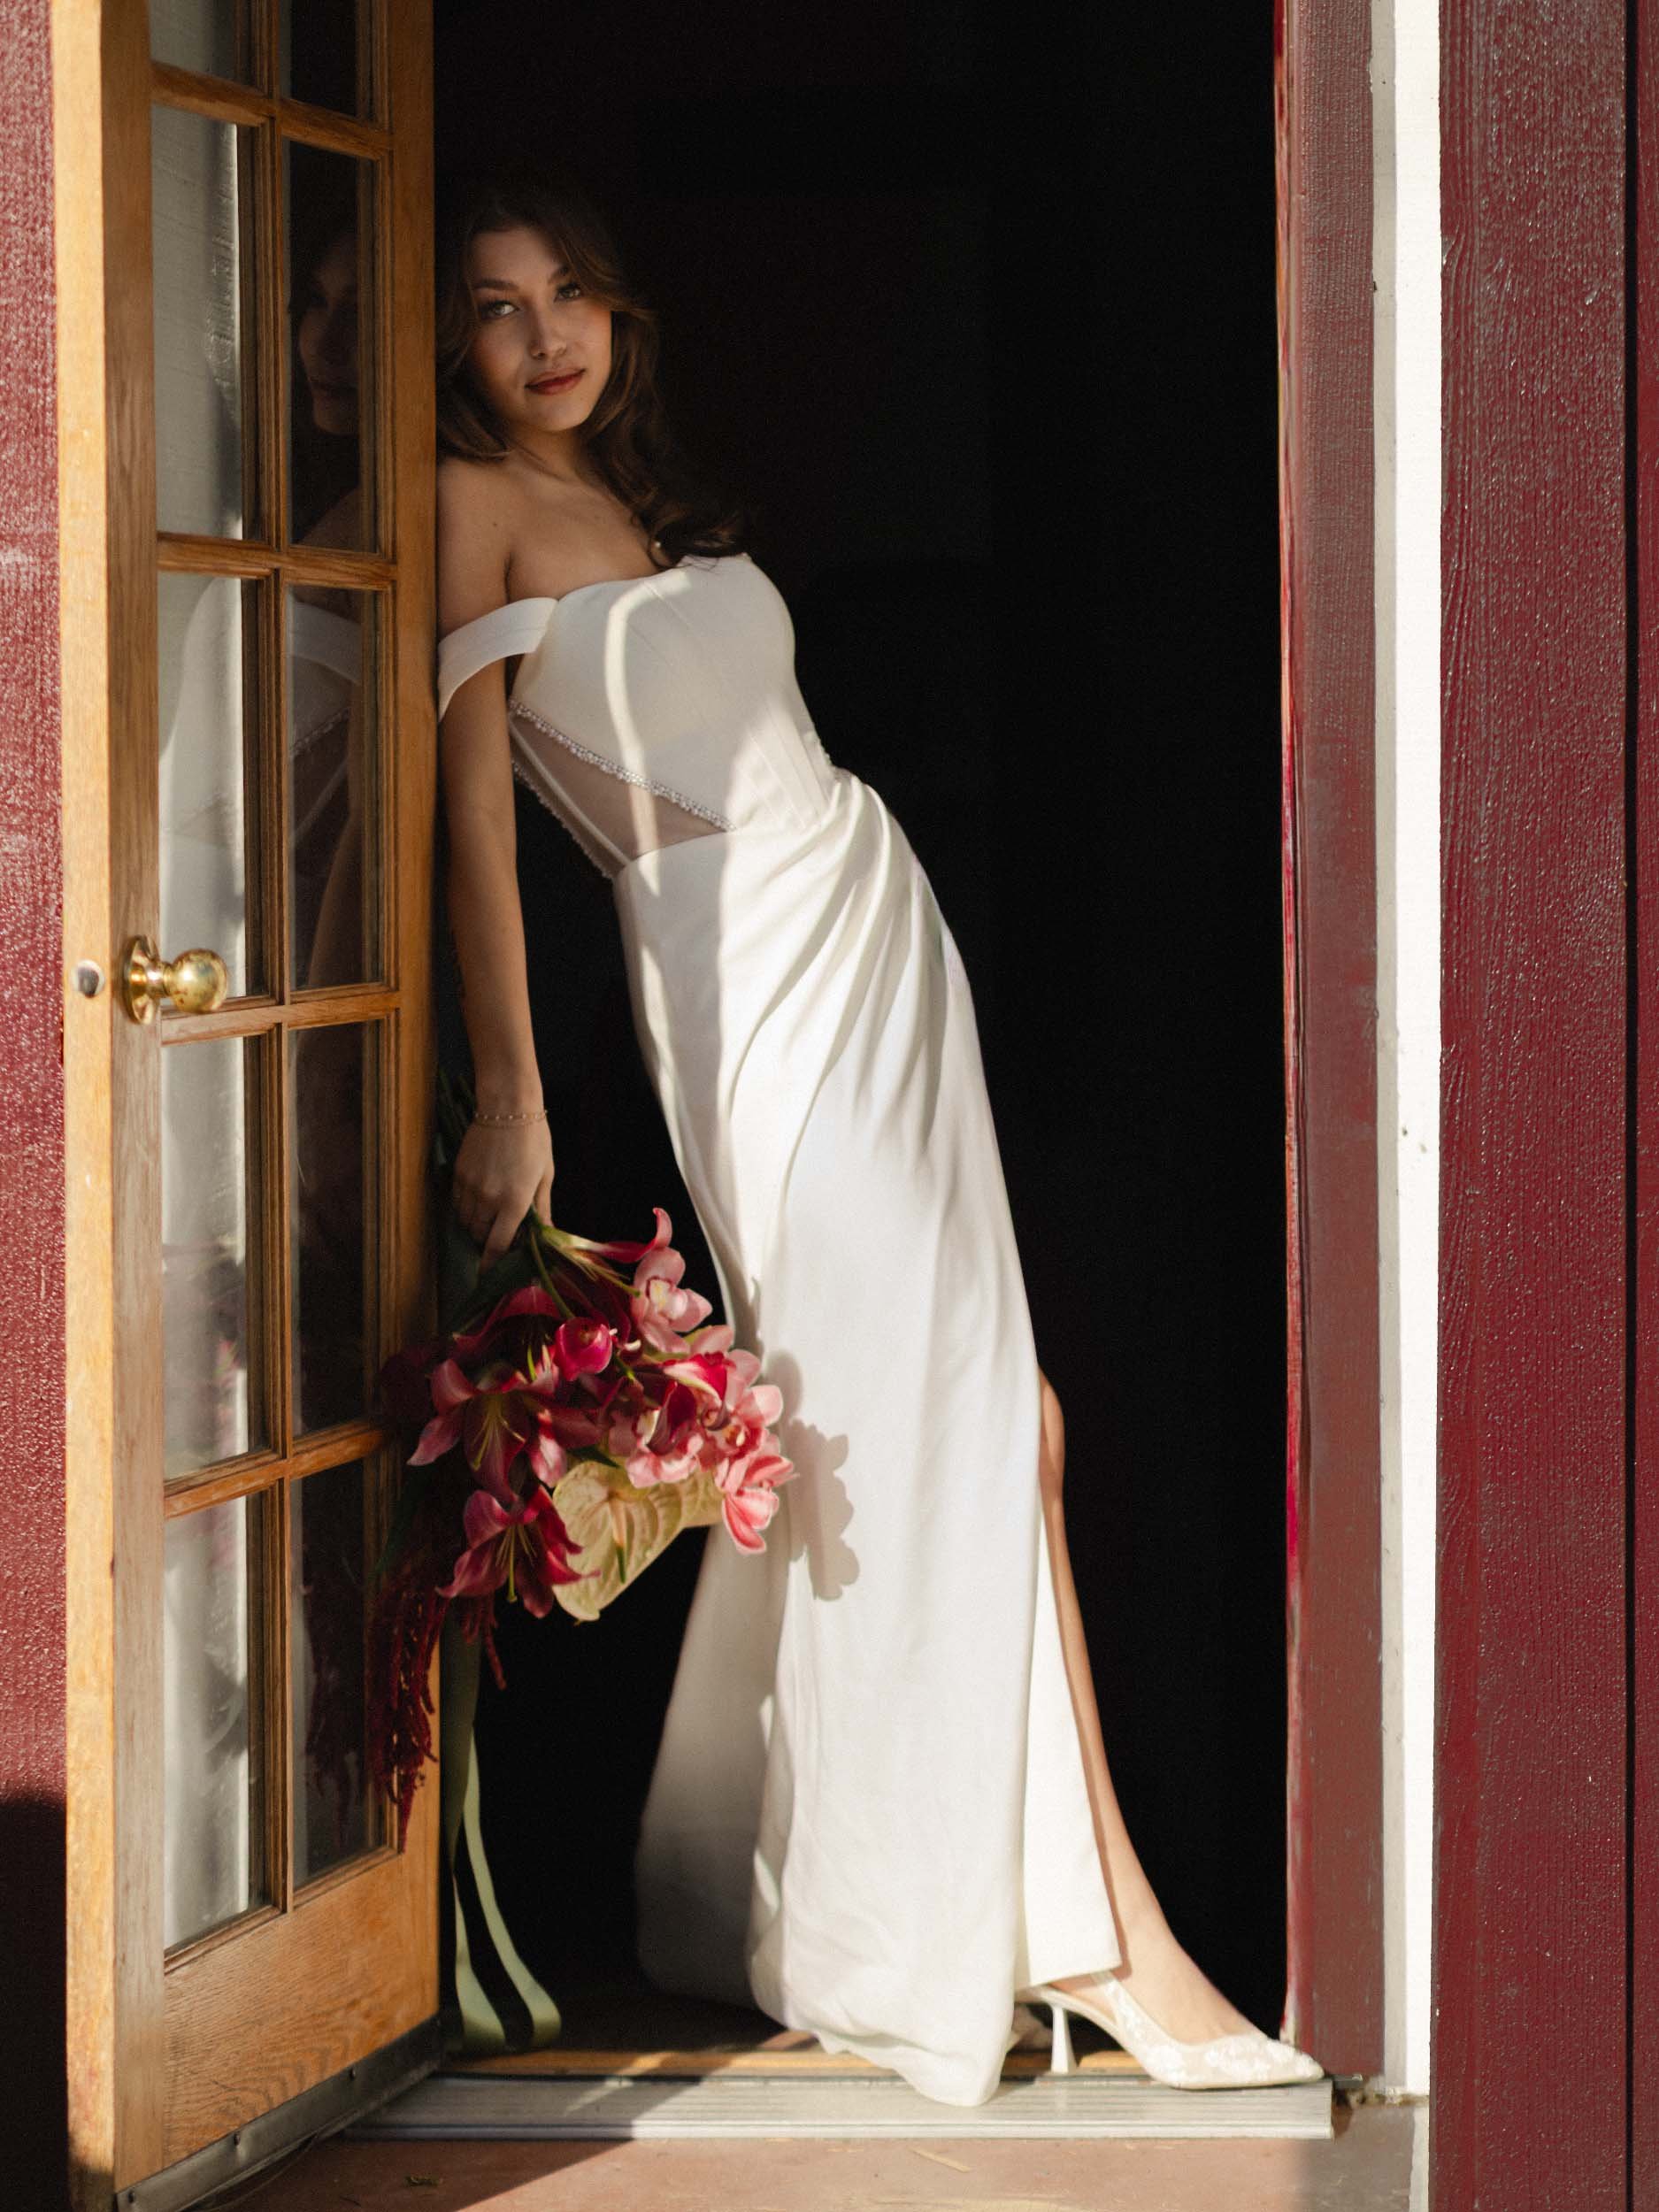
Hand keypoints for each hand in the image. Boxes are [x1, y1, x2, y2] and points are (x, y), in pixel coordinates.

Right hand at [452, 1116, 554, 1273]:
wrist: (507, 1107)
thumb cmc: (534, 1140)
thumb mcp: (545, 1175)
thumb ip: (542, 1208)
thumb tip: (546, 1234)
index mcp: (515, 1201)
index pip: (497, 1245)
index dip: (491, 1264)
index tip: (489, 1275)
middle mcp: (489, 1198)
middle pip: (480, 1235)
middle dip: (488, 1241)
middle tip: (499, 1234)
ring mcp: (470, 1186)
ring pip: (465, 1221)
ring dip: (476, 1226)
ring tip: (489, 1216)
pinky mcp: (457, 1174)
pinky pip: (457, 1203)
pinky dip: (465, 1209)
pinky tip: (477, 1200)